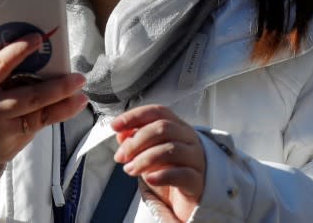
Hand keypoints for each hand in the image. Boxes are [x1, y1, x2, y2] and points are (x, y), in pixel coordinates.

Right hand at [0, 33, 87, 176]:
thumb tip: (4, 38)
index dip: (19, 51)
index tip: (38, 38)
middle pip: (29, 96)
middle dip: (57, 86)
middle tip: (78, 76)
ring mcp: (3, 129)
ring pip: (39, 117)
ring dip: (64, 105)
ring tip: (81, 96)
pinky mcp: (13, 143)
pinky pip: (36, 127)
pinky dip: (54, 116)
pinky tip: (70, 106)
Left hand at [111, 105, 205, 221]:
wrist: (186, 200)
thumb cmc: (167, 171)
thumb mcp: (148, 153)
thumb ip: (134, 141)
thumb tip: (121, 133)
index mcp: (177, 126)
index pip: (157, 112)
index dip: (135, 116)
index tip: (115, 126)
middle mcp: (188, 138)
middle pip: (163, 128)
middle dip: (136, 141)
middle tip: (121, 157)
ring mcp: (196, 159)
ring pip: (171, 150)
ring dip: (144, 159)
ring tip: (130, 170)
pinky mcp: (198, 181)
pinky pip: (182, 174)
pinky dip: (162, 175)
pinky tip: (149, 179)